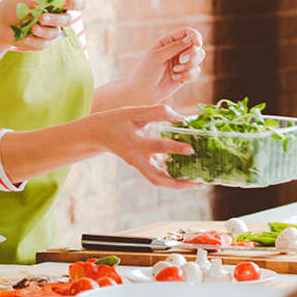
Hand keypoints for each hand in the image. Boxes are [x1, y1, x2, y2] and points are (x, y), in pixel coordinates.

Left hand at [0, 0, 84, 53]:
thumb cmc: (11, 8)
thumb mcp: (22, 1)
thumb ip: (36, 4)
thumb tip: (46, 9)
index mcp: (53, 2)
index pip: (75, 3)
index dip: (75, 3)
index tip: (65, 3)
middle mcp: (55, 16)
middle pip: (68, 20)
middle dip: (57, 19)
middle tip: (42, 18)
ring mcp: (49, 30)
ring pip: (56, 33)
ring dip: (44, 31)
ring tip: (32, 28)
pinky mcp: (42, 42)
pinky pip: (44, 43)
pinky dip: (34, 40)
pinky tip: (25, 37)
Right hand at [89, 105, 203, 189]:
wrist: (97, 133)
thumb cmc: (116, 120)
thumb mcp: (135, 112)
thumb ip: (159, 113)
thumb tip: (182, 119)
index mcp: (134, 144)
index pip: (158, 147)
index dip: (175, 147)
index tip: (191, 149)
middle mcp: (136, 160)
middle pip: (158, 179)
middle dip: (179, 184)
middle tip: (198, 184)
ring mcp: (137, 165)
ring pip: (158, 180)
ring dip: (177, 183)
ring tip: (196, 182)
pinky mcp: (139, 165)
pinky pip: (156, 174)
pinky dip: (170, 175)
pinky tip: (184, 172)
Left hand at [121, 28, 204, 105]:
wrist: (140, 92)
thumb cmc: (144, 72)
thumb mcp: (157, 56)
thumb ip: (174, 47)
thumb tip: (191, 38)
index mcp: (168, 42)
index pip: (187, 33)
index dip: (195, 36)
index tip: (197, 44)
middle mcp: (176, 50)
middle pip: (196, 45)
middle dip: (192, 53)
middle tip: (180, 61)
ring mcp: (181, 63)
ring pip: (199, 58)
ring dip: (190, 65)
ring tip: (175, 70)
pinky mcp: (185, 75)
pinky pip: (196, 71)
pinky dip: (188, 75)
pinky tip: (174, 78)